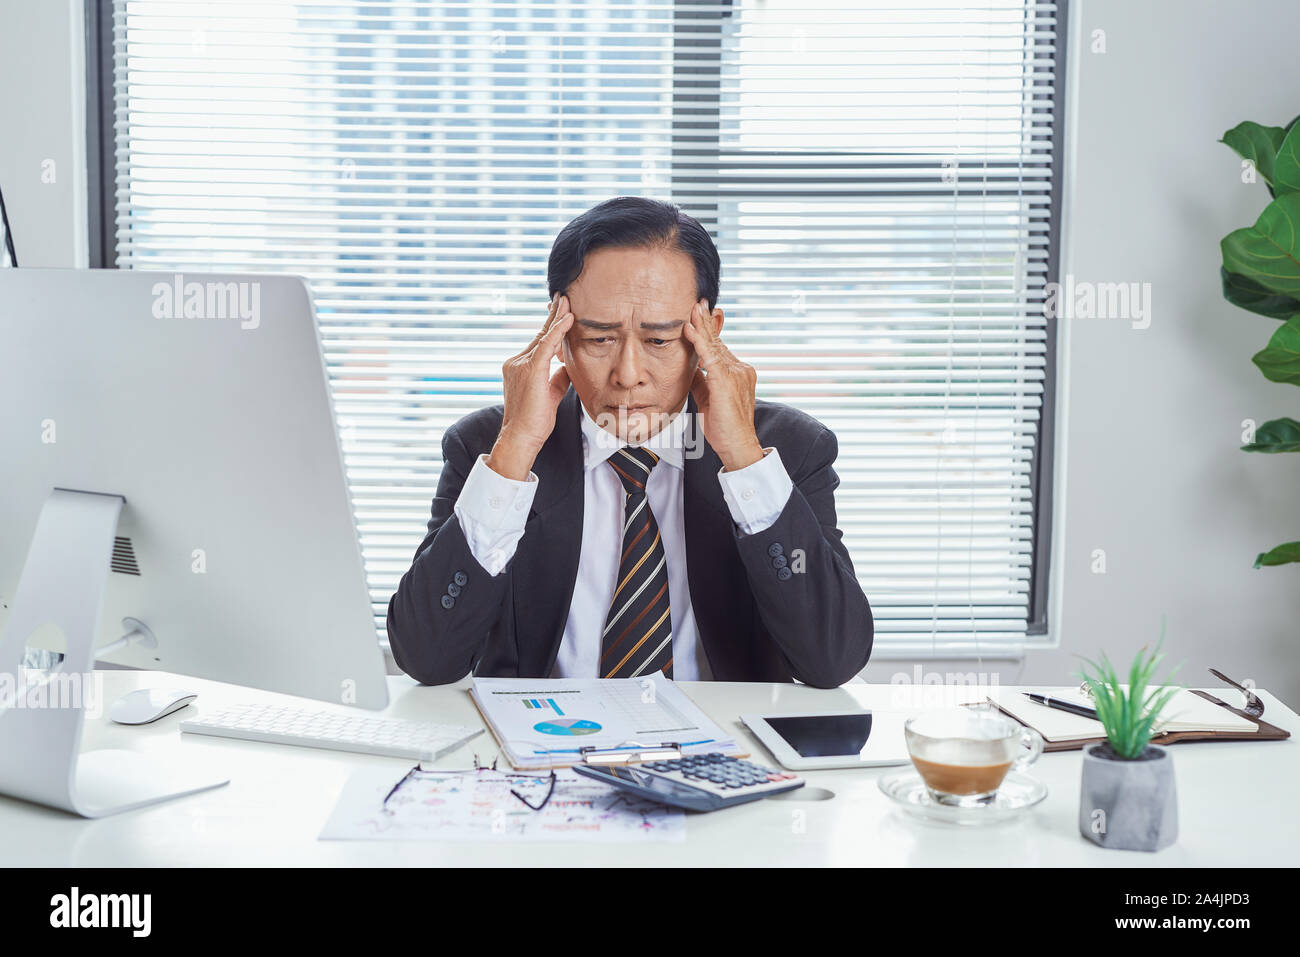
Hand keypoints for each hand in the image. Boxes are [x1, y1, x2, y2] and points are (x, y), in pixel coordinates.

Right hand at [487, 293, 573, 479]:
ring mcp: (520, 364)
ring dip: (557, 318)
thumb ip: (558, 377)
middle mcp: (516, 362)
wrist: (521, 437)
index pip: (538, 343)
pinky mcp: (530, 370)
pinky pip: (546, 344)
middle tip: (563, 297)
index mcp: (519, 367)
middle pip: (539, 334)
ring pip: (543, 337)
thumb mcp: (550, 394)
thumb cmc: (535, 421)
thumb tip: (569, 366)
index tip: (561, 314)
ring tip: (567, 301)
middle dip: (552, 316)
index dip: (550, 328)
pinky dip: (558, 331)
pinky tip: (568, 318)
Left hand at [682, 299, 763, 471]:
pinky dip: (699, 342)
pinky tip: (690, 329)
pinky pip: (710, 357)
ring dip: (702, 325)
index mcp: (738, 373)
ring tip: (693, 308)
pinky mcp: (726, 381)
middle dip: (707, 321)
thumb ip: (701, 381)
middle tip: (699, 302)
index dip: (709, 332)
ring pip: (715, 345)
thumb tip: (690, 369)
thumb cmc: (724, 428)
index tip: (700, 315)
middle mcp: (740, 369)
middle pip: (719, 341)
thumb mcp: (709, 399)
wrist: (737, 445)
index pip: (720, 348)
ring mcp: (735, 374)